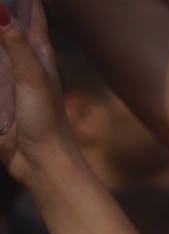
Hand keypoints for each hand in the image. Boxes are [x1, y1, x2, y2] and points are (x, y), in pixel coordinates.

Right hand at [0, 0, 80, 186]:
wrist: (42, 164)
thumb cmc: (47, 122)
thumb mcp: (33, 78)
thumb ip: (16, 44)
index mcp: (38, 55)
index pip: (33, 15)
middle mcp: (23, 64)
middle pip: (8, 28)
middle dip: (3, 13)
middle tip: (0, 2)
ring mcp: (7, 81)